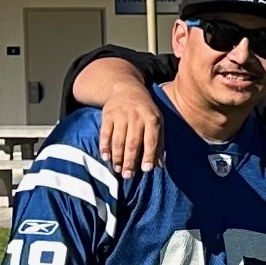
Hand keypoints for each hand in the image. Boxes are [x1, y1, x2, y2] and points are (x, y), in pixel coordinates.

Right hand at [87, 63, 166, 178]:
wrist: (126, 89)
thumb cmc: (145, 110)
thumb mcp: (157, 122)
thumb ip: (159, 143)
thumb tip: (160, 165)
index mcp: (152, 119)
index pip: (151, 140)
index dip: (148, 155)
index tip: (146, 170)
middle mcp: (136, 117)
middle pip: (133, 143)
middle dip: (130, 161)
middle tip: (128, 176)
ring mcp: (121, 116)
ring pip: (118, 140)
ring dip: (117, 157)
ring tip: (117, 170)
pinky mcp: (107, 115)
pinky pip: (105, 134)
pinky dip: (104, 146)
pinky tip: (106, 157)